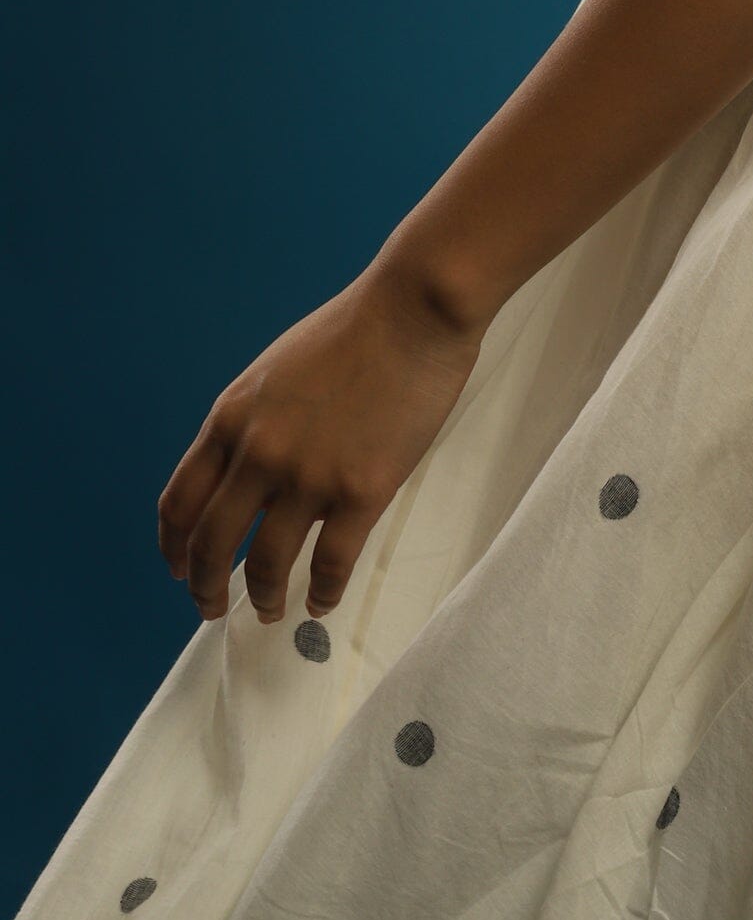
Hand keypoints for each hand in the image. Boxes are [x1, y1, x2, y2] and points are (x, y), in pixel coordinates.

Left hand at [157, 260, 483, 625]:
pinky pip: (332, 564)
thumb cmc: (352, 330)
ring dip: (264, 597)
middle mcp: (258, 454)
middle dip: (206, 587)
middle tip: (212, 608)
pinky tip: (323, 602)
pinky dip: (323, 593)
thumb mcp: (274, 372)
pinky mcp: (361, 491)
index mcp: (230, 419)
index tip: (178, 569)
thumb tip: (249, 479)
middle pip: (212, 545)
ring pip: (268, 565)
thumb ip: (253, 425)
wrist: (413, 310)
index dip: (173, 546)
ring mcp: (308, 477)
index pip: (180, 502)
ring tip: (269, 610)